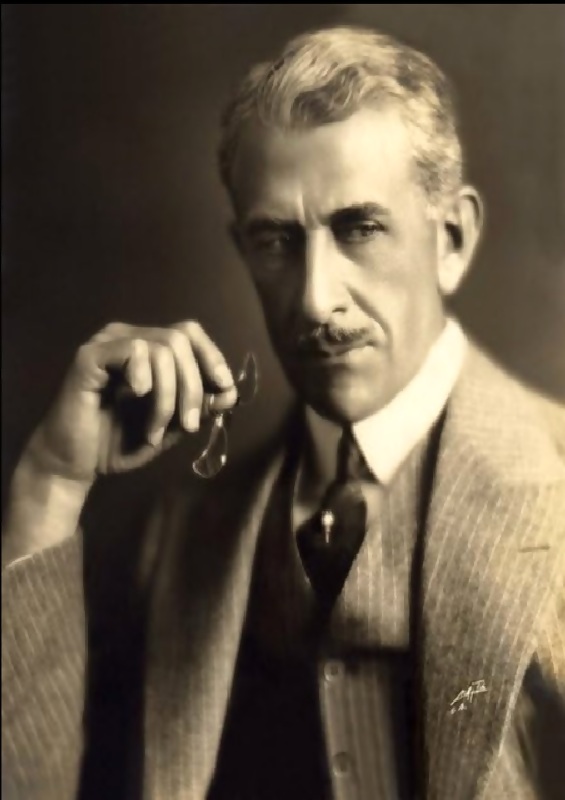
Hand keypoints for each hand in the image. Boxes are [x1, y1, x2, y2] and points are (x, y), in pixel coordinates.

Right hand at [24, 320, 238, 486]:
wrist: (75, 464)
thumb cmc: (119, 442)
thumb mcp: (170, 426)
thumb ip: (198, 407)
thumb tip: (230, 392)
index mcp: (148, 348)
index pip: (189, 333)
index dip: (212, 358)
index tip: (225, 391)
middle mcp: (128, 337)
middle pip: (180, 339)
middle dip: (194, 386)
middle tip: (190, 425)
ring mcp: (107, 343)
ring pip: (162, 349)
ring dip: (169, 397)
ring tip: (157, 431)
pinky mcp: (89, 357)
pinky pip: (133, 350)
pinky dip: (145, 380)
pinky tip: (138, 400)